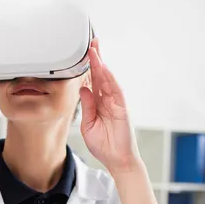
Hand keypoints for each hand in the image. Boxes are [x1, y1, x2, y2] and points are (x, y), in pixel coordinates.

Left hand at [79, 39, 139, 175]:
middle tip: (91, 43)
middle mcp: (107, 101)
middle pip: (101, 76)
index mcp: (98, 104)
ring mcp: (115, 103)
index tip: (84, 55)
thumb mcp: (87, 125)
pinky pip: (115, 90)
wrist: (116, 160)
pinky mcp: (121, 108)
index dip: (88, 68)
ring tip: (94, 50)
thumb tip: (83, 89)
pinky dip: (109, 78)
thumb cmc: (103, 145)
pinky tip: (103, 68)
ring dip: (101, 64)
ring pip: (107, 79)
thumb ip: (86, 107)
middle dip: (96, 59)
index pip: (93, 82)